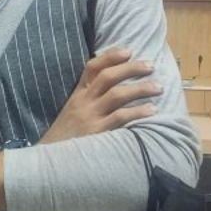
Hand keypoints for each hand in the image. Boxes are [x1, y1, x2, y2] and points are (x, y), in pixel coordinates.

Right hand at [41, 47, 159, 141]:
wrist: (51, 159)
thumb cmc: (67, 136)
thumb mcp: (72, 112)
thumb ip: (89, 100)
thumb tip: (114, 88)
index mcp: (78, 95)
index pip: (92, 68)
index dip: (110, 56)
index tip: (128, 51)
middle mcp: (83, 102)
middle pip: (108, 77)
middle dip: (131, 68)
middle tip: (151, 66)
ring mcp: (90, 116)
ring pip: (117, 95)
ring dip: (140, 89)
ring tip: (158, 87)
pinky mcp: (97, 132)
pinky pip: (120, 117)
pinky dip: (138, 112)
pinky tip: (152, 110)